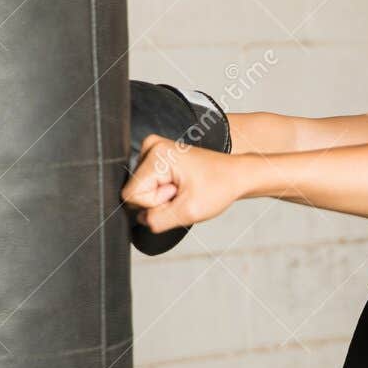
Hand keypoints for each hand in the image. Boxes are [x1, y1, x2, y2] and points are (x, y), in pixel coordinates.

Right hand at [121, 135, 244, 234]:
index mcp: (156, 154)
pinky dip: (164, 191)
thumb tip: (139, 219)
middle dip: (159, 201)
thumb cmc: (219, 186)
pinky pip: (148, 185)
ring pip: (141, 190)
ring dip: (162, 197)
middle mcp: (151, 146)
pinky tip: (180, 185)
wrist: (235, 175)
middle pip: (135, 191)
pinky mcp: (157, 157)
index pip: (132, 195)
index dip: (155, 204)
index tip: (177, 194)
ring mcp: (153, 150)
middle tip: (182, 192)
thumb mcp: (188, 212)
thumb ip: (157, 220)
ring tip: (183, 188)